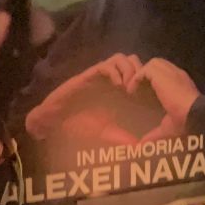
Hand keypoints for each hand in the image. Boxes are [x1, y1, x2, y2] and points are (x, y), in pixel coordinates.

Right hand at [25, 54, 141, 139]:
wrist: (54, 121)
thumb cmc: (78, 125)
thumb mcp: (104, 133)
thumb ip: (120, 137)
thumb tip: (137, 146)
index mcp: (119, 90)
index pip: (138, 74)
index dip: (146, 80)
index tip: (149, 95)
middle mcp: (111, 79)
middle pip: (133, 61)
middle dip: (140, 71)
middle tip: (140, 89)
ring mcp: (100, 76)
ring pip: (121, 58)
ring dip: (129, 69)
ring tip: (129, 87)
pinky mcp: (89, 75)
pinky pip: (106, 64)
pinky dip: (115, 71)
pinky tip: (117, 86)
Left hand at [126, 58, 200, 140]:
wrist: (194, 114)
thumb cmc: (186, 121)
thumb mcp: (169, 127)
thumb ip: (155, 133)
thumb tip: (143, 144)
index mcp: (182, 84)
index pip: (166, 75)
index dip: (154, 81)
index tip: (144, 94)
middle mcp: (177, 75)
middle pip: (159, 65)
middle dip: (147, 74)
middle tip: (138, 89)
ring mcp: (170, 72)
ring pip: (152, 64)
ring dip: (142, 74)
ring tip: (134, 89)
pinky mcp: (161, 74)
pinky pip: (144, 69)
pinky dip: (137, 78)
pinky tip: (132, 91)